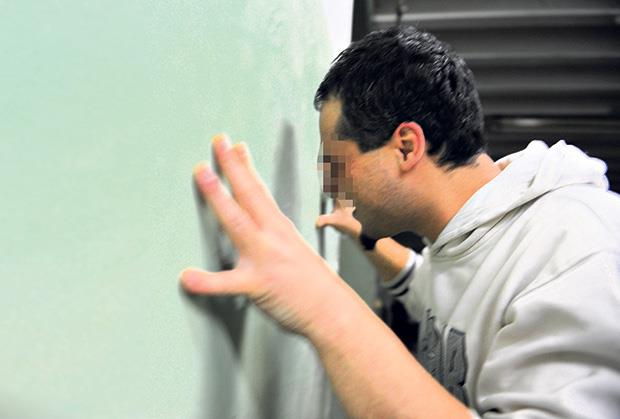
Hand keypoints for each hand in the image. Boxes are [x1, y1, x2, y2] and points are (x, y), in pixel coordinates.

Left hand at [180, 135, 358, 337]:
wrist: (332, 311)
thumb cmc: (312, 283)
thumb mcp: (294, 248)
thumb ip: (273, 235)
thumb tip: (259, 223)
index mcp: (280, 228)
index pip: (260, 190)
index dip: (245, 166)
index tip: (234, 145)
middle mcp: (273, 236)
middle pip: (249, 193)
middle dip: (232, 166)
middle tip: (217, 141)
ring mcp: (265, 258)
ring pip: (237, 222)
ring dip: (218, 196)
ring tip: (201, 174)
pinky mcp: (258, 285)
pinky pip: (227, 284)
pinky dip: (206, 282)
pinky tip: (186, 277)